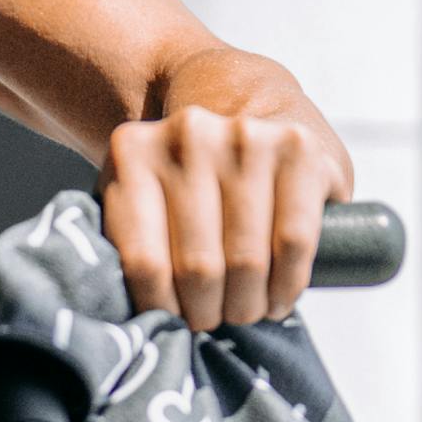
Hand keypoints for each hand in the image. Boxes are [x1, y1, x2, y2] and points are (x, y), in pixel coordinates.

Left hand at [102, 101, 350, 330]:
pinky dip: (287, 284)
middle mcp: (188, 137)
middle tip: (210, 321)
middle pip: (198, 267)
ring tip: (243, 312)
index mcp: (132, 151)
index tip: (169, 320)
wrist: (243, 100)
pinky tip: (278, 298)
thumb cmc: (185, 176)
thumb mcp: (139, 192)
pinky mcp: (296, 148)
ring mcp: (246, 138)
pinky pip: (293, 240)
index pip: (143, 261)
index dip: (159, 308)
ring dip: (247, 305)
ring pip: (246, 260)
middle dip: (207, 312)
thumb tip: (125, 314)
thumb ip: (125, 236)